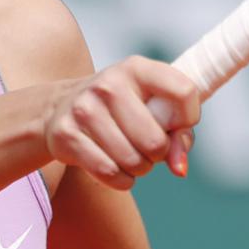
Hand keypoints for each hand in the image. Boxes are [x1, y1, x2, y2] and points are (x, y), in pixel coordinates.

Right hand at [45, 55, 199, 189]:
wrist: (60, 106)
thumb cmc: (120, 109)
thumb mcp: (150, 105)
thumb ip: (178, 132)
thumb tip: (179, 168)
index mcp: (136, 68)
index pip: (184, 91)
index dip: (189, 118)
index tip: (176, 126)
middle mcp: (109, 84)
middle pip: (155, 140)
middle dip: (158, 154)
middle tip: (148, 148)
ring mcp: (84, 109)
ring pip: (133, 161)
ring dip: (139, 168)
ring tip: (130, 156)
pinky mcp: (66, 135)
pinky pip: (110, 173)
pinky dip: (120, 180)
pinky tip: (115, 167)